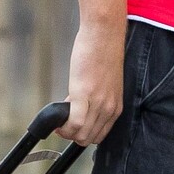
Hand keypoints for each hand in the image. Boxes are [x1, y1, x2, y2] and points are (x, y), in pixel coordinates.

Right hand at [61, 20, 125, 144]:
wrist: (104, 34)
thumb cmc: (103, 52)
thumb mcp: (105, 82)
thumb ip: (96, 98)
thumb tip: (79, 106)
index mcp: (115, 106)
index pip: (100, 135)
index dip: (83, 133)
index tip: (73, 125)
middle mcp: (109, 108)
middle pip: (89, 138)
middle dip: (72, 135)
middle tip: (62, 123)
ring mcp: (97, 103)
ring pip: (81, 135)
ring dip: (66, 132)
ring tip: (59, 120)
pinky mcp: (83, 94)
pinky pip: (74, 123)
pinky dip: (63, 126)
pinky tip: (58, 118)